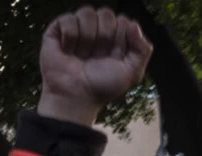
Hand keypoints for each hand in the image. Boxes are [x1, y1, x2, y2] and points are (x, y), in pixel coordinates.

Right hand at [39, 7, 150, 126]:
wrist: (76, 97)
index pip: (123, 21)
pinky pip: (69, 19)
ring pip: (88, 12)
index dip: (119, 40)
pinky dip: (70, 39)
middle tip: (96, 57)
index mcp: (116, 35)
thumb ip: (143, 49)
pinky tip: (68, 51)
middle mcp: (97, 28)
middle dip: (104, 38)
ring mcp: (78, 27)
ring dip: (87, 39)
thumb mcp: (132, 73)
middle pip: (107, 13)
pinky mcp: (58, 30)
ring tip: (82, 55)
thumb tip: (133, 24)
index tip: (113, 58)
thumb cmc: (102, 87)